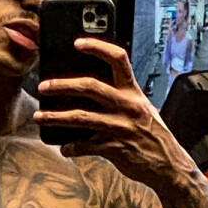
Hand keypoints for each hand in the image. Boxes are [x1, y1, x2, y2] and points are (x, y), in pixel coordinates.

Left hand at [33, 37, 195, 189]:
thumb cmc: (153, 135)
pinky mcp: (114, 148)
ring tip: (39, 116)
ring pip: (80, 117)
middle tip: (44, 87)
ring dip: (55, 116)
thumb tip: (92, 91)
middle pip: (90, 86)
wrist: (168, 165)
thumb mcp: (142, 109)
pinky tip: (64, 148)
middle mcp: (127, 106)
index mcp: (133, 92)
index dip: (97, 48)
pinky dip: (71, 147)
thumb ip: (121, 98)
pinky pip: (85, 146)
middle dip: (62, 85)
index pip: (118, 60)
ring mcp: (119, 127)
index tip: (78, 42)